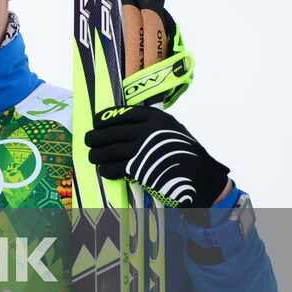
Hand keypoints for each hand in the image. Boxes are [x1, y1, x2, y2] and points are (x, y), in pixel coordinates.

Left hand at [84, 104, 229, 207]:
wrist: (202, 178)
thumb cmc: (186, 154)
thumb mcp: (173, 129)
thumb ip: (152, 126)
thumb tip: (124, 125)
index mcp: (156, 118)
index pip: (121, 114)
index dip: (105, 118)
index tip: (96, 122)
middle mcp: (147, 131)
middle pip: (110, 132)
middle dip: (95, 137)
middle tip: (89, 140)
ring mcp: (142, 149)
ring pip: (108, 150)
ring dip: (96, 154)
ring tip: (93, 156)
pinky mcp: (139, 168)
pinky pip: (113, 167)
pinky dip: (106, 169)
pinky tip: (105, 170)